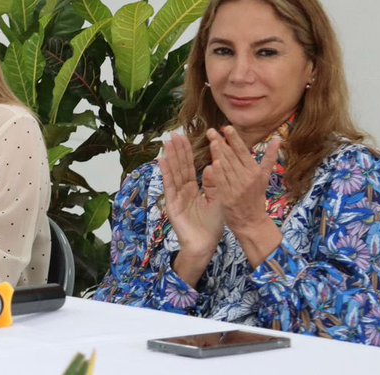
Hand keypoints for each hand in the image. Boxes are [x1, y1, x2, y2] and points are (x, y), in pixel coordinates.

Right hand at [158, 133, 223, 257]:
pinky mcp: (172, 204)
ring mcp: (176, 197)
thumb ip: (213, 185)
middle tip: (174, 134)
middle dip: (177, 151)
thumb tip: (210, 166)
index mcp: (194, 190)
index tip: (186, 138)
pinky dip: (166, 173)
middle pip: (180, 167)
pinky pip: (170, 186)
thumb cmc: (212, 226)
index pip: (190, 168)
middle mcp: (183, 191)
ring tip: (168, 142)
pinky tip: (162, 160)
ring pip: (174, 173)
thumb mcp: (217, 201)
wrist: (204, 245)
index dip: (187, 153)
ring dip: (170, 157)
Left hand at [206, 126, 280, 234]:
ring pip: (227, 167)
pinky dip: (219, 172)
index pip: (243, 152)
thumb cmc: (256, 198)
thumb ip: (269, 158)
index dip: (235, 139)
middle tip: (212, 130)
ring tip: (211, 140)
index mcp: (255, 172)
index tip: (227, 127)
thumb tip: (278, 140)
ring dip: (219, 153)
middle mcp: (247, 178)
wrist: (252, 222)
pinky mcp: (228, 197)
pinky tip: (213, 162)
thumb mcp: (264, 178)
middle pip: (233, 157)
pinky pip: (223, 182)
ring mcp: (238, 188)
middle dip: (222, 142)